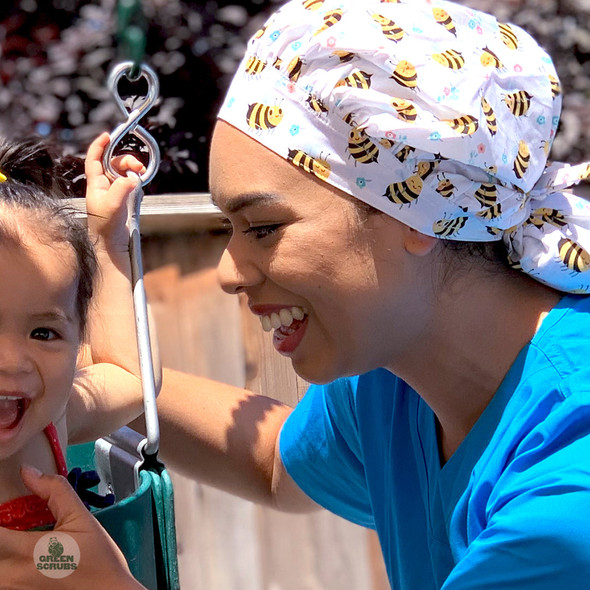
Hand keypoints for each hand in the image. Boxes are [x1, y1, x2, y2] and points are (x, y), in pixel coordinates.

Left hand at [0, 466, 144, 589]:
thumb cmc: (99, 560)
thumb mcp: (82, 519)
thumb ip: (55, 492)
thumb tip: (28, 472)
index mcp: (29, 552)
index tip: (4, 506)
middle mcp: (13, 575)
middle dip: (1, 530)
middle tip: (12, 518)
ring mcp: (13, 588)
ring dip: (2, 546)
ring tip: (16, 531)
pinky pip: (1, 575)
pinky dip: (5, 560)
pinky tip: (20, 551)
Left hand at [85, 132, 144, 254]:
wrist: (111, 243)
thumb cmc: (105, 226)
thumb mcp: (112, 205)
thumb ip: (122, 188)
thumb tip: (133, 177)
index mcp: (95, 184)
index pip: (94, 159)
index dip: (99, 145)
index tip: (108, 135)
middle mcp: (104, 185)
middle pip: (114, 162)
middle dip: (126, 160)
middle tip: (138, 166)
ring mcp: (114, 191)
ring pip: (124, 171)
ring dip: (133, 170)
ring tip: (141, 175)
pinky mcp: (124, 198)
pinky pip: (131, 182)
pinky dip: (137, 179)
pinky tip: (140, 184)